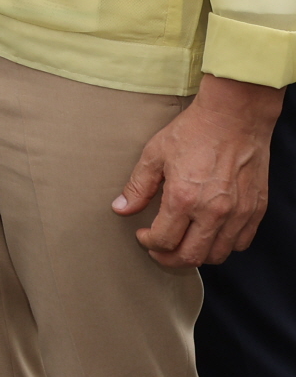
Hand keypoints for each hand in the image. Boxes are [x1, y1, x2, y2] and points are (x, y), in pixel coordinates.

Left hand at [114, 76, 281, 267]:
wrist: (234, 118)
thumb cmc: (194, 132)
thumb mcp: (155, 154)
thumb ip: (138, 186)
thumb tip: (121, 208)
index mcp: (184, 199)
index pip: (164, 240)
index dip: (149, 243)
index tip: (143, 236)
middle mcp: (213, 212)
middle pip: (191, 257)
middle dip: (169, 258)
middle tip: (159, 250)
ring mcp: (238, 213)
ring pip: (218, 255)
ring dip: (197, 255)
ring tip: (183, 243)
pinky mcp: (255, 210)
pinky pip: (241, 242)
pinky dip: (224, 245)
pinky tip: (210, 234)